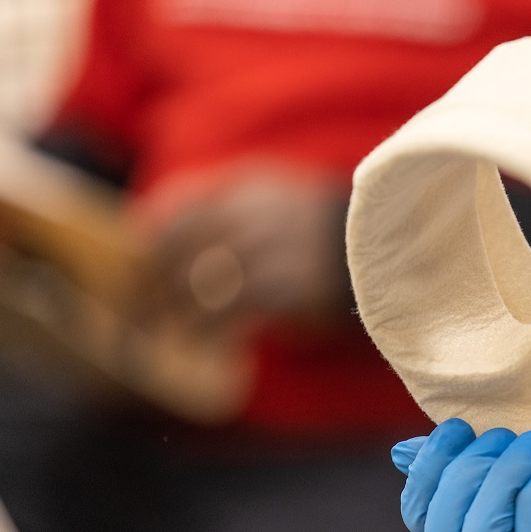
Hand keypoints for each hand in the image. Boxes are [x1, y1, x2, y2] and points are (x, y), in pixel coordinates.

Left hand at [132, 165, 349, 327]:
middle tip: (141, 313)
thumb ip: (230, 212)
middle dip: (153, 285)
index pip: (180, 206)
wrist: (390, 251)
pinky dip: (208, 332)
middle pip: (181, 248)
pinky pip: (229, 311)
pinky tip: (203, 345)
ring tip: (169, 334)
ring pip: (199, 283)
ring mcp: (273, 247)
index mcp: (250, 186)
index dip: (153, 240)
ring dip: (176, 314)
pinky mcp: (288, 286)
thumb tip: (163, 236)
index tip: (142, 268)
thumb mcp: (277, 203)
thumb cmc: (322, 236)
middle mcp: (256, 211)